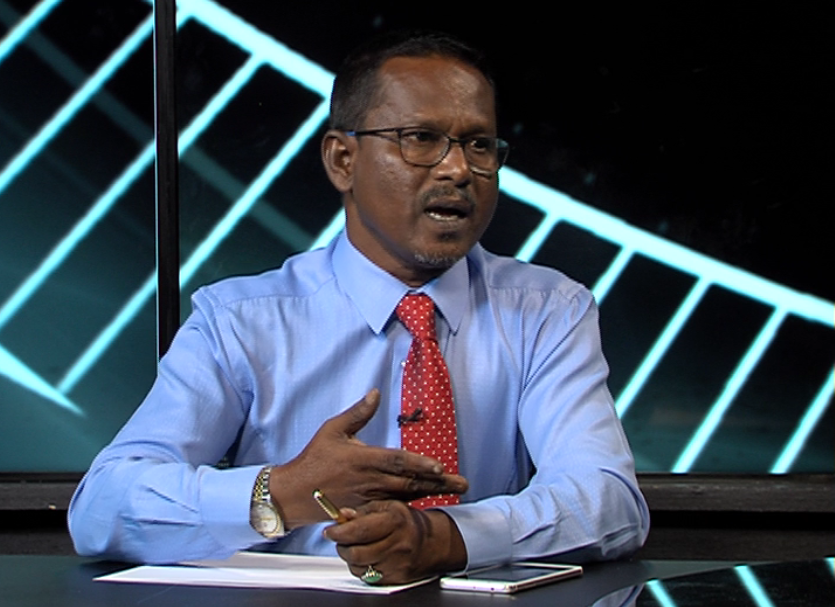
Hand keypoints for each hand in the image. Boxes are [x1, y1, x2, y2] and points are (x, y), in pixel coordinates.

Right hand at [269, 389, 467, 527]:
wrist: (294, 494)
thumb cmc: (314, 458)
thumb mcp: (333, 429)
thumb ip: (358, 413)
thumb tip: (376, 393)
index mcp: (363, 460)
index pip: (397, 462)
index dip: (419, 464)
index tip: (440, 467)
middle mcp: (370, 481)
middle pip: (410, 483)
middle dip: (438, 483)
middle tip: (463, 484)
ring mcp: (369, 499)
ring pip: (406, 497)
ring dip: (432, 494)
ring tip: (455, 492)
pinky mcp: (367, 511)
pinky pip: (394, 510)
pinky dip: (414, 507)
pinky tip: (430, 504)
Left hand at [324, 500, 466, 584]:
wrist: (433, 543)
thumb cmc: (407, 522)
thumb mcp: (387, 507)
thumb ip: (363, 511)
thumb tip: (342, 515)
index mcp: (396, 521)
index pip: (360, 530)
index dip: (340, 532)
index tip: (330, 531)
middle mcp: (398, 544)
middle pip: (356, 553)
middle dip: (343, 546)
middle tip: (342, 540)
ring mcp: (397, 564)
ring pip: (359, 567)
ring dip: (351, 558)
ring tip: (358, 547)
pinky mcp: (396, 578)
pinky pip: (368, 577)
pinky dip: (362, 568)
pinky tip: (369, 557)